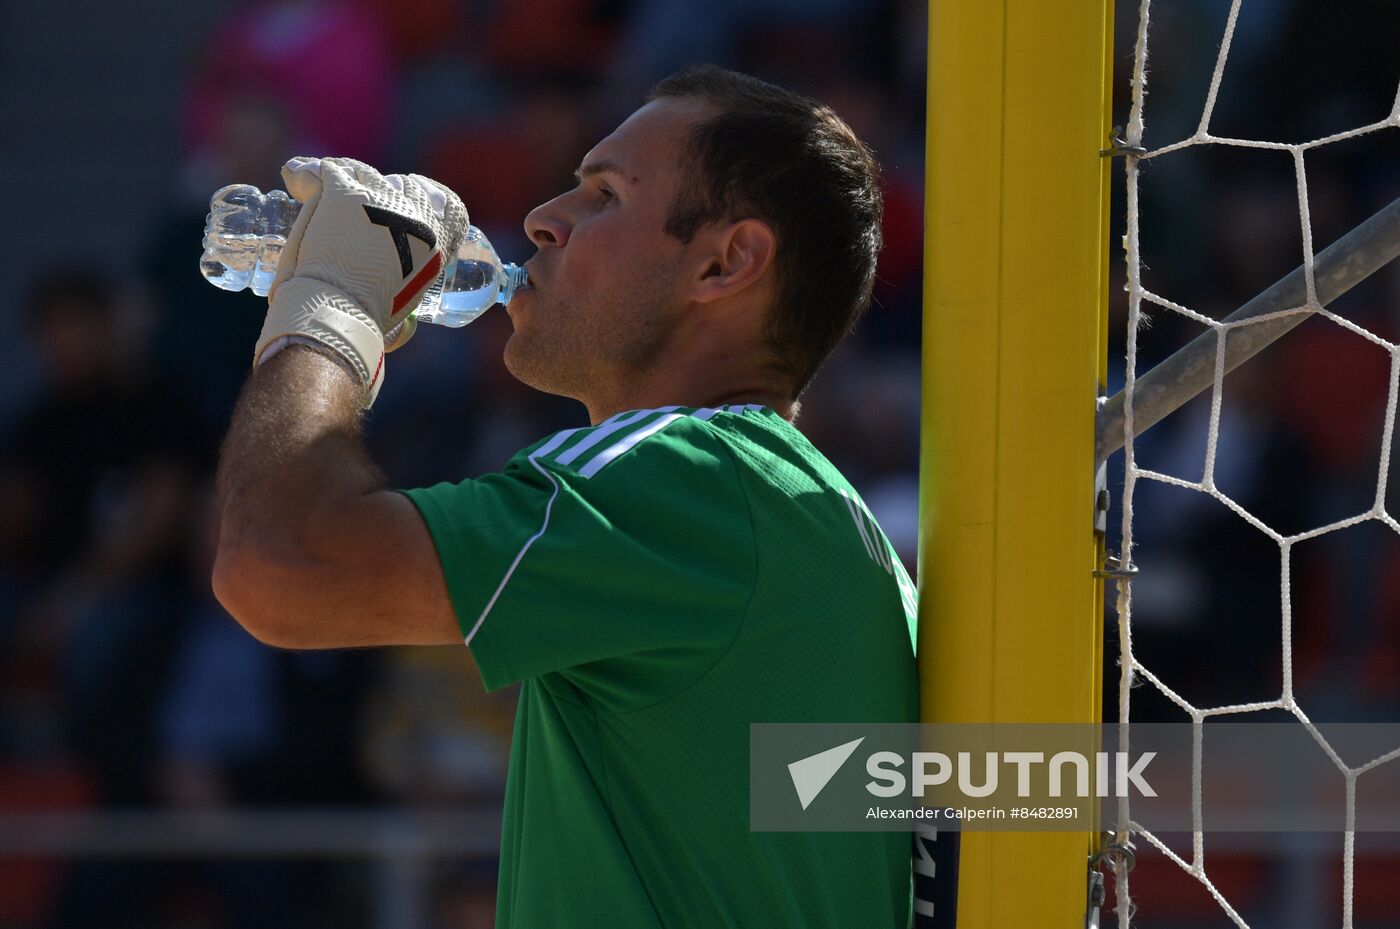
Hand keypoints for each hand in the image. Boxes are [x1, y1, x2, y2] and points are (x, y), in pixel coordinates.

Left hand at [256, 156, 468, 405]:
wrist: (340, 311)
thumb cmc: (368, 321)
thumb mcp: (404, 314)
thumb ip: (406, 313)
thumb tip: (405, 329)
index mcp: (438, 243)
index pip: (444, 204)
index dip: (422, 202)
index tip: (402, 206)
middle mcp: (416, 213)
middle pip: (398, 185)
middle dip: (378, 191)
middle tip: (352, 207)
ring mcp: (380, 199)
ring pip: (360, 175)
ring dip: (343, 181)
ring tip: (318, 191)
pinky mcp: (346, 193)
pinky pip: (327, 171)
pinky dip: (306, 175)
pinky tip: (294, 179)